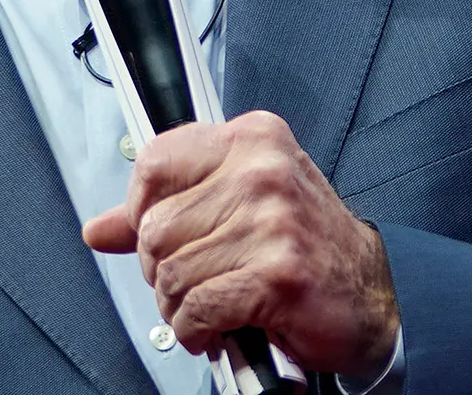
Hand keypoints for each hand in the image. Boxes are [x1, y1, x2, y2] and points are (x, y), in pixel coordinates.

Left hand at [81, 111, 398, 376]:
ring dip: (179, 307)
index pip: (154, 162)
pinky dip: (198, 331)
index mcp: (251, 140)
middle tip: (193, 281)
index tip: (158, 235)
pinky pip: (197, 309)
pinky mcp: (278, 273)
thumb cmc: (304, 246)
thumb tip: (99, 229)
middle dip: (161, 270)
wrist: (372, 294)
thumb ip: (167, 210)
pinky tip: (219, 328)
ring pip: (171, 274)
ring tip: (209, 306)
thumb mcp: (237, 207)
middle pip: (154, 227)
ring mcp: (272, 220)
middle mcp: (262, 170)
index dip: (140, 210)